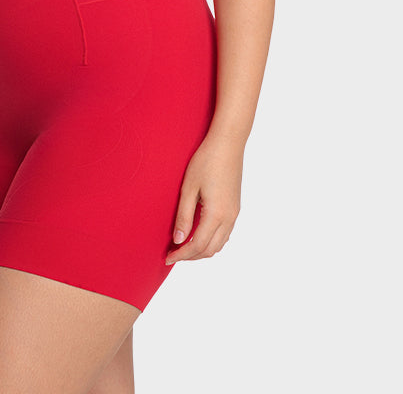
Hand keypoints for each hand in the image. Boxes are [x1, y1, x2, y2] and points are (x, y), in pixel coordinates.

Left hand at [164, 134, 243, 263]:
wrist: (228, 143)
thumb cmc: (206, 161)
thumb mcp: (189, 188)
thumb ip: (184, 216)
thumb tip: (179, 241)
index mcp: (216, 214)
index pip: (197, 246)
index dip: (181, 255)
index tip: (167, 258)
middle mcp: (229, 218)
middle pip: (210, 250)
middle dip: (191, 256)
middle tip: (173, 253)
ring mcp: (235, 213)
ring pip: (219, 244)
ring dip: (202, 250)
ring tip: (183, 246)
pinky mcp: (235, 207)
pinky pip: (225, 234)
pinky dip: (211, 240)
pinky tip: (198, 234)